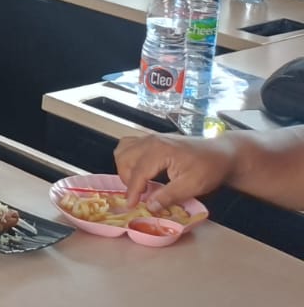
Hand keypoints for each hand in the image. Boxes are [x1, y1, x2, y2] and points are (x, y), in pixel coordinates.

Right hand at [115, 133, 234, 209]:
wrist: (222, 153)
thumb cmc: (209, 168)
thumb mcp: (192, 186)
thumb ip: (168, 196)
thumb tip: (150, 206)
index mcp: (159, 151)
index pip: (137, 172)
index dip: (133, 191)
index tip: (131, 205)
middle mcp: (151, 141)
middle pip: (124, 158)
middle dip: (127, 179)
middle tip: (139, 194)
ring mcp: (151, 138)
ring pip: (123, 150)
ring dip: (125, 167)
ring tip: (138, 182)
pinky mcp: (154, 139)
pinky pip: (130, 145)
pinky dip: (129, 159)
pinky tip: (140, 170)